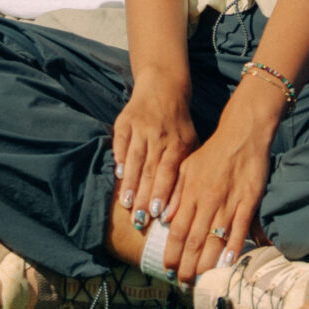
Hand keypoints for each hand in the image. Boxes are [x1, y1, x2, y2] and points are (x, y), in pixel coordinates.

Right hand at [111, 81, 196, 227]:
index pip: (169, 171)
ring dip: (130, 183)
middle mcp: (160, 135)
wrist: (163, 89)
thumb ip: (184, 172)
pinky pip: (121, 142)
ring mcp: (142, 127)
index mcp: (179, 142)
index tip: (156, 214)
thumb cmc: (179, 126)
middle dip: (144, 196)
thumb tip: (177, 207)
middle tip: (138, 219)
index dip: (162, 192)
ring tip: (125, 203)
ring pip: (135, 159)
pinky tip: (118, 175)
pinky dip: (119, 158)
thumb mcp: (190, 144)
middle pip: (150, 169)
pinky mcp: (125, 121)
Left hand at [162, 112, 276, 282]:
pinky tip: (227, 263)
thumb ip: (175, 193)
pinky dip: (233, 246)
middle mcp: (207, 200)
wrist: (242, 134)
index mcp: (190, 193)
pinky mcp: (248, 200)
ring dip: (206, 262)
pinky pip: (239, 227)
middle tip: (182, 283)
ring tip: (199, 280)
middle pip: (194, 239)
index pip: (177, 230)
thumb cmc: (212, 153)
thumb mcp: (186, 167)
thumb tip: (164, 218)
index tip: (167, 269)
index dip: (171, 252)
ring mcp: (228, 201)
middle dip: (186, 264)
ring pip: (215, 238)